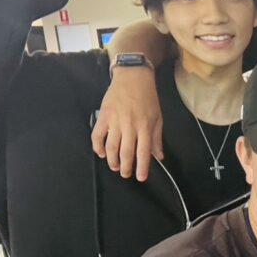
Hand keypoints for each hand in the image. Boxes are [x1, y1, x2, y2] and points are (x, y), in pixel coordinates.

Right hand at [91, 66, 162, 180]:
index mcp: (145, 126)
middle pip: (126, 152)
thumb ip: (156, 138)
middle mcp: (130, 125)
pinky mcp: (103, 116)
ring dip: (111, 160)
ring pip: (111, 146)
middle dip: (125, 167)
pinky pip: (97, 135)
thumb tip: (159, 156)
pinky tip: (101, 153)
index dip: (142, 167)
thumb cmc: (148, 98)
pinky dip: (98, 146)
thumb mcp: (158, 117)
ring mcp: (115, 121)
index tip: (141, 178)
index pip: (144, 151)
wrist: (132, 78)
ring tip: (114, 167)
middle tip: (125, 174)